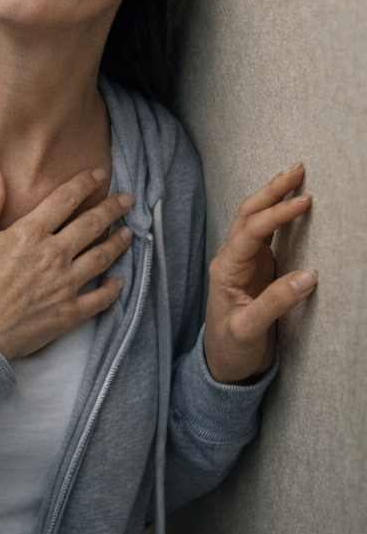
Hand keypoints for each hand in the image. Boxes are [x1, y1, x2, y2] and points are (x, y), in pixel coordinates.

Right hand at [0, 166, 135, 359]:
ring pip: (101, 258)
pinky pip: (101, 299)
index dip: (85, 184)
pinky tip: (120, 281)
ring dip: (118, 243)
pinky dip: (114, 289)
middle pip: (91, 225)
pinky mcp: (69, 313)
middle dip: (112, 209)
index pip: (65, 200)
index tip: (100, 175)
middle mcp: (54, 255)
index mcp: (31, 233)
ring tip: (129, 233)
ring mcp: (65, 285)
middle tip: (128, 199)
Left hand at [204, 164, 316, 384]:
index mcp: (226, 268)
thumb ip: (275, 303)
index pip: (251, 231)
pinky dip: (277, 215)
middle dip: (271, 190)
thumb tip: (310, 275)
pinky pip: (265, 234)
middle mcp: (232, 258)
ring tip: (295, 176)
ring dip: (273, 196)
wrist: (224, 364)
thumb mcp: (249, 329)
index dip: (276, 214)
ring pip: (255, 219)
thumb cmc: (231, 347)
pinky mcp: (256, 268)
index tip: (303, 202)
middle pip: (248, 214)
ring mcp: (243, 261)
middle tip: (298, 169)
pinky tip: (290, 203)